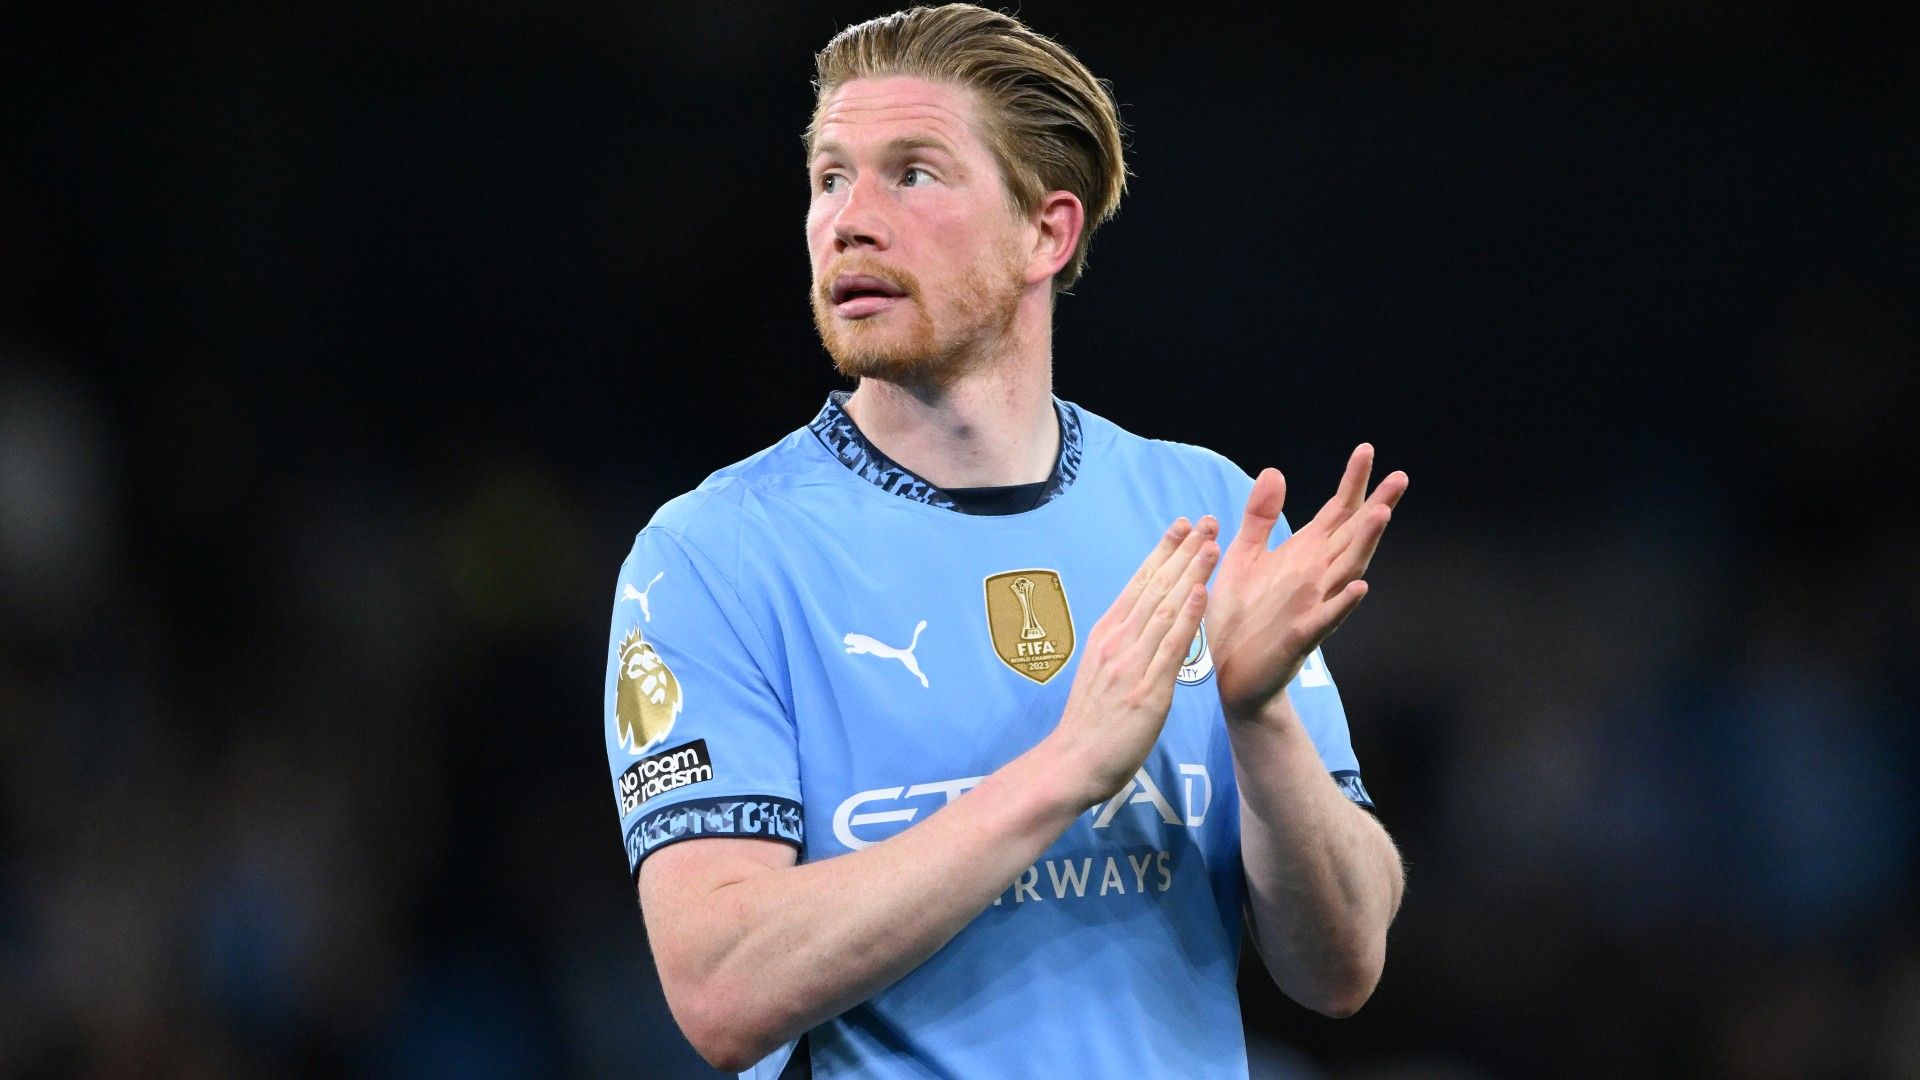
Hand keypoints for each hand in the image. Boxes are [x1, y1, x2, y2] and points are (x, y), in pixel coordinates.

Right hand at [1046, 516, 1218, 808]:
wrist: (1072, 763)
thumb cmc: (1090, 724)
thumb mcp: (1100, 672)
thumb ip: (1121, 646)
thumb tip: (1140, 624)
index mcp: (1107, 635)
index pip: (1139, 584)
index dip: (1162, 552)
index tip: (1180, 526)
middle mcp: (1118, 642)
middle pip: (1155, 587)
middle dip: (1183, 551)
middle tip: (1206, 520)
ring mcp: (1132, 664)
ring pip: (1166, 608)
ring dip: (1191, 573)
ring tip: (1212, 543)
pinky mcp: (1147, 690)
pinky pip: (1171, 647)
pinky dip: (1188, 617)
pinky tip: (1202, 592)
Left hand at [1208, 445, 1406, 720]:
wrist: (1232, 674)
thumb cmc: (1240, 617)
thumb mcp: (1243, 557)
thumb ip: (1260, 517)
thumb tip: (1274, 471)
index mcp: (1303, 557)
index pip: (1335, 514)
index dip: (1352, 483)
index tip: (1367, 451)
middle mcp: (1315, 578)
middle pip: (1351, 536)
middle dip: (1375, 506)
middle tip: (1399, 477)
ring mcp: (1312, 606)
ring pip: (1346, 571)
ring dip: (1364, 544)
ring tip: (1381, 514)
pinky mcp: (1299, 637)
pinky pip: (1325, 619)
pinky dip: (1343, 604)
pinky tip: (1360, 587)